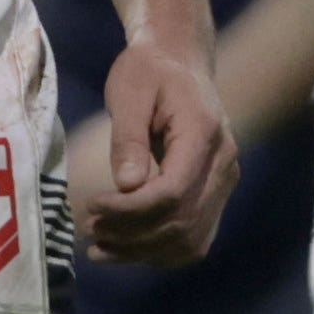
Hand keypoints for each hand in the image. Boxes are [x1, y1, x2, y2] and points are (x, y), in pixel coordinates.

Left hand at [77, 42, 234, 266]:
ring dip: (143, 252)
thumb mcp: (129, 91)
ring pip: (190, 240)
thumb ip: (128, 138)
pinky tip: (124, 248)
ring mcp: (224, 183)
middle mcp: (224, 164)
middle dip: (132, 235)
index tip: (92, 207)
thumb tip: (126, 186)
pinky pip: (194, 239)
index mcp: (204, 133)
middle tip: (89, 229)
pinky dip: (159, 252)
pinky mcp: (216, 196)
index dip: (130, 210)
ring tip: (99, 247)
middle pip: (182, 222)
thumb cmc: (148, 70)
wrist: (178, 61)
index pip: (173, 192)